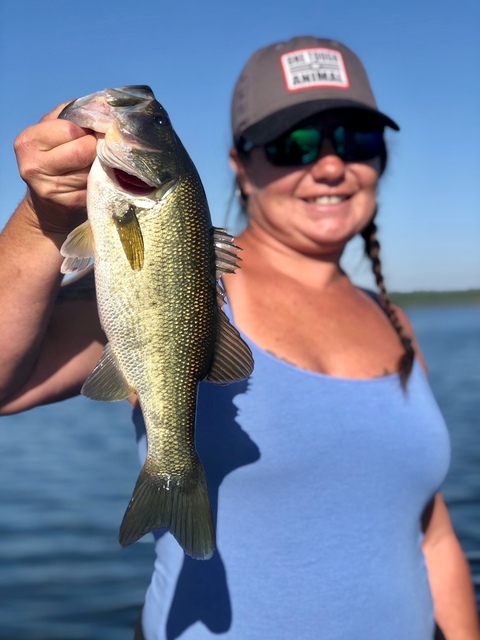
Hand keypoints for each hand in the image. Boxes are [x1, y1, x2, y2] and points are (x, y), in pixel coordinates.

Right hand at [14, 102, 96, 234]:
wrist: (48, 204)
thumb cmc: (54, 157)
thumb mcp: (53, 130)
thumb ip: (73, 114)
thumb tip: (103, 103)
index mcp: (28, 141)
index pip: (70, 129)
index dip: (87, 129)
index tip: (92, 132)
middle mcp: (33, 166)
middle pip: (82, 151)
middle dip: (96, 147)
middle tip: (98, 148)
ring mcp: (50, 189)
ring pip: (92, 169)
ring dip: (101, 165)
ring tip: (96, 164)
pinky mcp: (69, 205)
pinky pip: (96, 187)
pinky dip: (102, 181)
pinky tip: (97, 179)